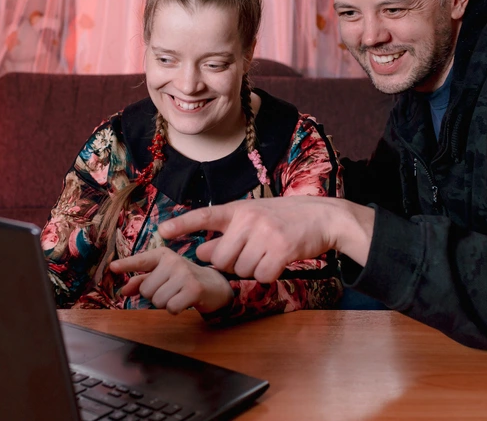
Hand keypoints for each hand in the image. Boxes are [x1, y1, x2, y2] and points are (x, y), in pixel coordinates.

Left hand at [109, 248, 233, 314]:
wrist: (215, 285)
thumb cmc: (184, 279)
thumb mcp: (163, 275)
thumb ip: (142, 281)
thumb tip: (122, 290)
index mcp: (162, 255)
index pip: (141, 260)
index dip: (126, 265)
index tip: (112, 267)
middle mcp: (172, 261)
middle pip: (145, 290)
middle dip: (154, 295)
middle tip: (169, 290)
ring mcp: (183, 273)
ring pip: (157, 300)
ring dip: (165, 303)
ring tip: (177, 295)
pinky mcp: (193, 288)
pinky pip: (170, 307)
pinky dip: (175, 309)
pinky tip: (184, 301)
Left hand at [157, 196, 374, 283]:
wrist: (323, 217)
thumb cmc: (284, 219)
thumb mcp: (253, 219)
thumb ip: (226, 234)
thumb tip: (200, 252)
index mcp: (239, 210)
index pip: (205, 216)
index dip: (183, 225)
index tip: (163, 232)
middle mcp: (249, 219)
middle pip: (221, 259)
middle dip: (232, 265)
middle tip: (251, 254)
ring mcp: (265, 233)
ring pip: (242, 270)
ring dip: (253, 270)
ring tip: (268, 253)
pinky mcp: (281, 249)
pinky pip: (262, 276)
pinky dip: (269, 275)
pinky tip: (278, 261)